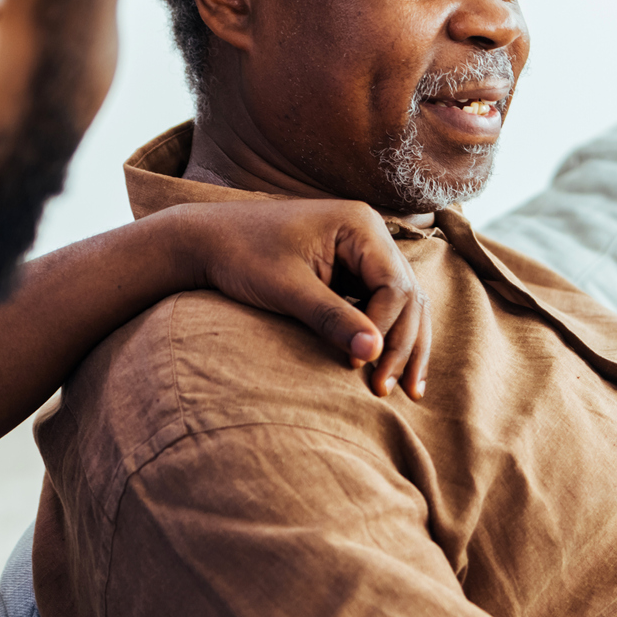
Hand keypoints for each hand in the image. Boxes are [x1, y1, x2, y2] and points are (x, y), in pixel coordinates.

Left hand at [158, 198, 430, 399]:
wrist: (207, 241)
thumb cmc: (242, 255)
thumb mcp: (287, 289)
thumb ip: (331, 318)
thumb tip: (373, 352)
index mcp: (361, 224)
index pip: (395, 286)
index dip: (384, 329)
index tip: (357, 365)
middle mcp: (371, 233)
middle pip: (409, 296)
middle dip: (403, 345)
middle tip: (389, 390)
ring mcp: (365, 252)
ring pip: (405, 305)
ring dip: (405, 346)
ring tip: (410, 392)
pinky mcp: (353, 271)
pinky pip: (384, 307)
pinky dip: (388, 337)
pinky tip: (390, 368)